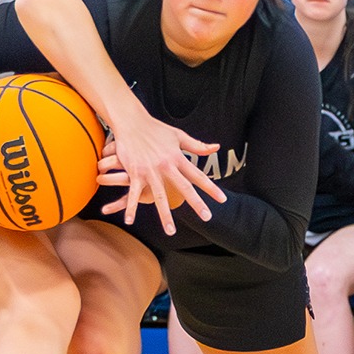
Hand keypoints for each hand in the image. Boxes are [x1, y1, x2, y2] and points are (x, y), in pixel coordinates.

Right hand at [106, 111, 225, 235]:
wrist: (131, 122)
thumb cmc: (155, 128)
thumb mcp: (178, 135)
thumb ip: (197, 145)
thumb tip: (215, 147)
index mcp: (178, 158)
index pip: (198, 175)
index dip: (211, 188)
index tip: (222, 200)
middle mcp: (166, 166)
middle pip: (184, 188)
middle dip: (196, 203)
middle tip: (206, 217)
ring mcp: (150, 171)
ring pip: (159, 196)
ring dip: (164, 215)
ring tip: (170, 231)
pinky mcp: (135, 173)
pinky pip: (133, 194)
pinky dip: (132, 207)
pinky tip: (130, 221)